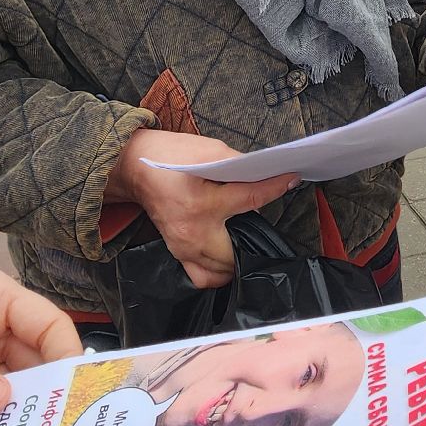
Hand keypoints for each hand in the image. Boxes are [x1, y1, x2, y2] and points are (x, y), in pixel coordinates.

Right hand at [106, 130, 298, 288]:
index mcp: (203, 203)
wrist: (134, 167)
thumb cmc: (171, 156)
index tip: (291, 179)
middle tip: (266, 223)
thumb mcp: (209, 149)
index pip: (251, 198)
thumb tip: (265, 174)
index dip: (276, 186)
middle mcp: (194, 232)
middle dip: (257, 239)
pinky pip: (203, 276)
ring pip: (222, 271)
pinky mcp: (177, 252)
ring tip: (249, 241)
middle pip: (239, 252)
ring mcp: (183, 247)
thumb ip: (239, 165)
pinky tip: (228, 254)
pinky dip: (219, 271)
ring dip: (239, 259)